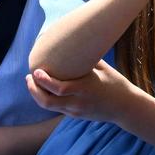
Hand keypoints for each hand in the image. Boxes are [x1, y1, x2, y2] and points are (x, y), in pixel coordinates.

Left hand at [26, 62, 140, 125]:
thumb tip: (72, 38)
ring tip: (31, 82)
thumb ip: (86, 57)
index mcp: (85, 89)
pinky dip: (46, 99)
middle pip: (48, 102)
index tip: (35, 71)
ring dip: (36, 95)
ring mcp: (76, 111)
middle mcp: (78, 103)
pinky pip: (56, 108)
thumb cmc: (114, 83)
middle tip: (28, 77)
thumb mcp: (102, 67)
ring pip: (49, 107)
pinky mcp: (75, 116)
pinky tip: (42, 89)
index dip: (44, 81)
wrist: (126, 107)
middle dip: (34, 90)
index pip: (59, 89)